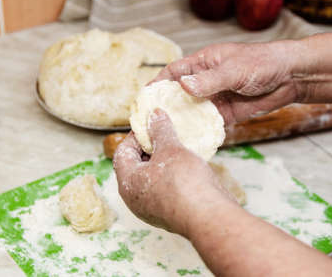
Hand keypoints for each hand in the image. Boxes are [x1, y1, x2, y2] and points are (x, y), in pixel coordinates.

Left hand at [113, 109, 235, 235]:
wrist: (208, 216)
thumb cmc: (184, 182)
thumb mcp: (171, 149)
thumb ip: (160, 130)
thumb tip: (154, 115)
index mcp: (127, 182)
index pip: (123, 152)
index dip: (137, 135)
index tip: (152, 124)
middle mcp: (135, 199)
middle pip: (137, 166)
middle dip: (151, 148)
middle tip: (166, 134)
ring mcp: (152, 209)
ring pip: (153, 179)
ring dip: (164, 162)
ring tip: (179, 148)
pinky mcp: (169, 213)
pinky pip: (166, 189)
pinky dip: (173, 176)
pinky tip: (188, 167)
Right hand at [155, 42, 300, 125]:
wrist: (291, 77)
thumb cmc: (262, 63)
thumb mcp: (234, 70)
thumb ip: (209, 80)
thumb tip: (183, 87)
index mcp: (203, 63)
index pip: (173, 73)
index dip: (158, 84)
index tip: (144, 99)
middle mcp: (206, 81)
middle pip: (179, 95)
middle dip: (166, 108)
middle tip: (151, 124)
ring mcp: (216, 98)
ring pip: (193, 112)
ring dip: (182, 123)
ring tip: (167, 137)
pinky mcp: (227, 113)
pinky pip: (210, 124)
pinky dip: (201, 132)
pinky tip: (191, 142)